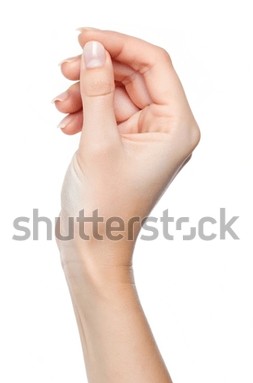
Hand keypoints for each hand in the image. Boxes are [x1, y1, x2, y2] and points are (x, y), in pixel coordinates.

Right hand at [54, 30, 199, 266]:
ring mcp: (147, 138)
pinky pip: (108, 114)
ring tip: (60, 106)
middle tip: (64, 69)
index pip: (155, 64)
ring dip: (86, 93)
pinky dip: (86, 112)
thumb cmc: (103, 208)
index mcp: (177, 128)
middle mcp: (168, 130)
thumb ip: (96, 90)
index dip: (119, 44)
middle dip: (98, 70)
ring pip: (117, 94)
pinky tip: (66, 124)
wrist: (92, 248)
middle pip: (135, 77)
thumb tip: (94, 49)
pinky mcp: (127, 146)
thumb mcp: (98, 142)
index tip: (85, 37)